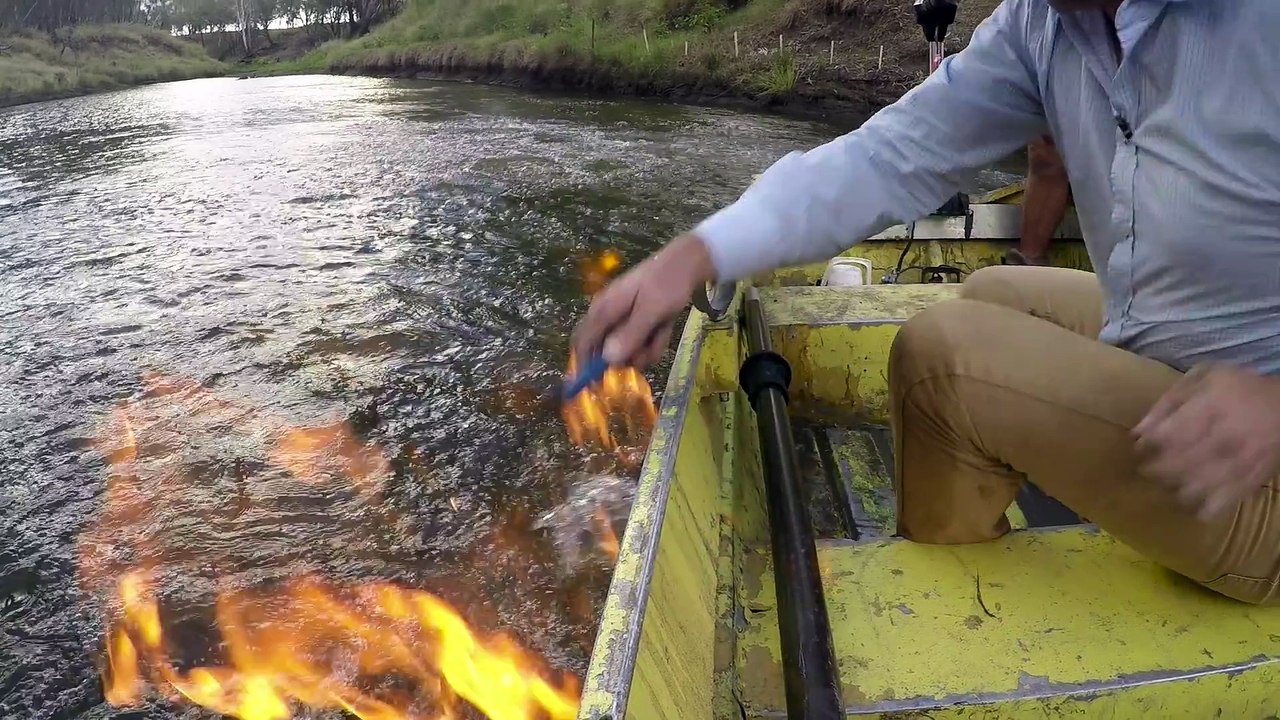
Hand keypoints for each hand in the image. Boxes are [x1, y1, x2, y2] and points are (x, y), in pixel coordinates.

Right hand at [571, 233, 714, 367]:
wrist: (688, 263)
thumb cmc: (667, 283)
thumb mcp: (652, 309)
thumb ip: (630, 334)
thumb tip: (607, 359)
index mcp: (604, 308)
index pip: (583, 341)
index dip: (584, 364)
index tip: (594, 385)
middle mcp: (609, 316)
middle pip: (607, 351)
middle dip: (629, 357)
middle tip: (648, 348)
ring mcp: (624, 320)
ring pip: (627, 350)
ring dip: (646, 349)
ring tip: (661, 333)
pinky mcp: (638, 323)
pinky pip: (641, 344)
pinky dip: (654, 342)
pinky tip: (664, 328)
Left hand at [1134, 365, 1279, 519]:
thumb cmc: (1240, 390)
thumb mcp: (1203, 378)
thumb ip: (1168, 401)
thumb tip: (1137, 432)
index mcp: (1206, 412)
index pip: (1161, 439)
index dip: (1143, 447)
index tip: (1138, 448)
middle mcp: (1219, 442)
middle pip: (1171, 468)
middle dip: (1151, 470)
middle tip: (1147, 468)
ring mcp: (1234, 467)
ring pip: (1189, 492)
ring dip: (1170, 490)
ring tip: (1167, 482)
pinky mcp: (1246, 486)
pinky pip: (1214, 508)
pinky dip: (1196, 509)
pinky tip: (1190, 500)